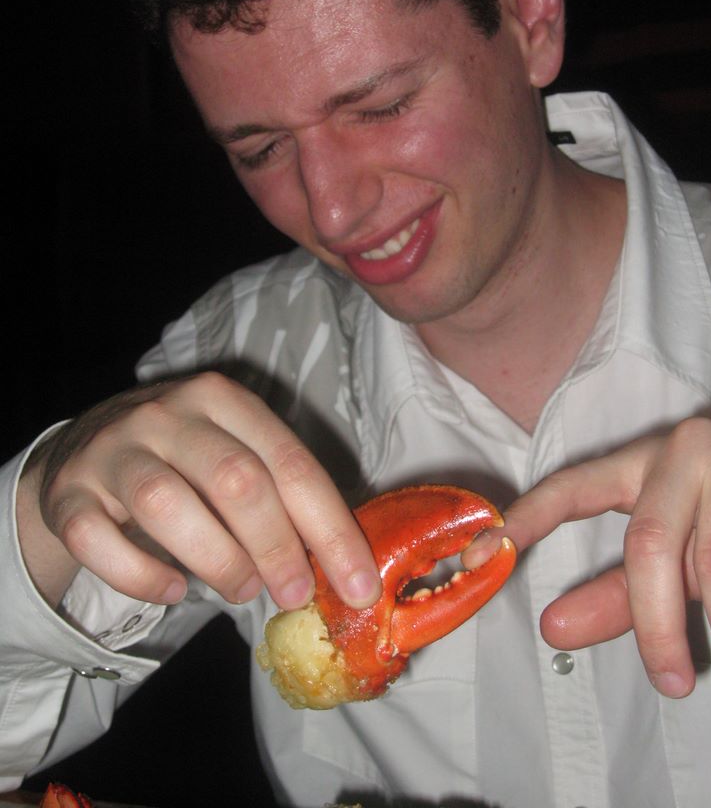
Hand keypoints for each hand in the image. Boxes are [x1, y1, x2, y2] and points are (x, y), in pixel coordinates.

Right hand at [16, 372, 380, 611]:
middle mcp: (167, 413)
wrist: (82, 452)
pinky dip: (142, 577)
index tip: (358, 585)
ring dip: (218, 560)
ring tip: (242, 590)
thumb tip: (339, 566)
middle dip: (277, 546)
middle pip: (235, 479)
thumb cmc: (182, 460)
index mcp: (222, 399)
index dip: (329, 527)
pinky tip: (174, 590)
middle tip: (295, 594)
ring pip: (169, 505)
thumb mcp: (232, 453)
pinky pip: (100, 541)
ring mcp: (113, 449)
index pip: (289, 461)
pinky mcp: (69, 493)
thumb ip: (279, 493)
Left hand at [465, 418, 710, 696]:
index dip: (524, 520)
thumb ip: (620, 592)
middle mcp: (683, 448)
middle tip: (672, 680)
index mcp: (642, 462)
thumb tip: (552, 630)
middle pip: (645, 544)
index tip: (476, 556)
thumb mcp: (679, 555)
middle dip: (656, 625)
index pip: (571, 487)